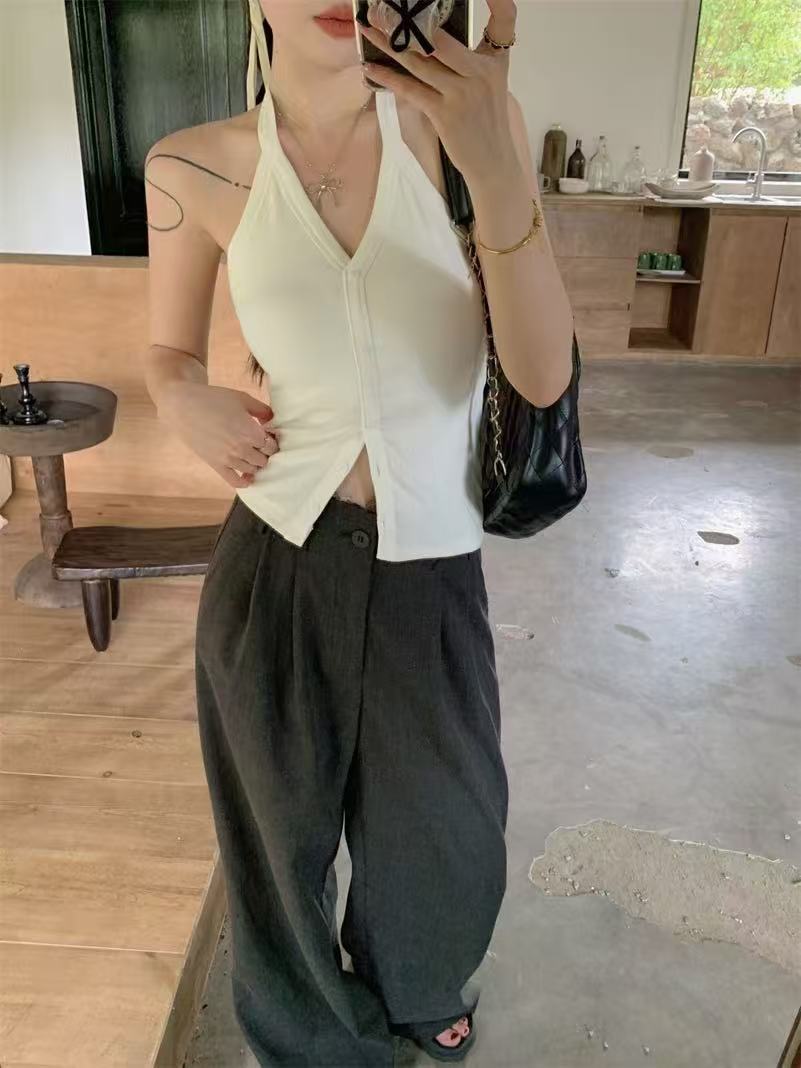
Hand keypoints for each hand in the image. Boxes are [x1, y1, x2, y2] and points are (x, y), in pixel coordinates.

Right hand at [157, 381, 278, 487]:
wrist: (184, 407)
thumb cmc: (214, 399)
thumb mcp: (242, 398)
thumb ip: (262, 410)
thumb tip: (272, 421)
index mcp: (251, 432)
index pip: (272, 446)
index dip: (272, 441)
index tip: (268, 436)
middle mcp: (242, 449)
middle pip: (264, 460)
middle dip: (265, 453)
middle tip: (260, 446)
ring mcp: (229, 459)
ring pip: (252, 470)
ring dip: (255, 464)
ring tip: (252, 455)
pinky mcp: (216, 465)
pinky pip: (235, 481)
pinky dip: (244, 482)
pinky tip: (247, 477)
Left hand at [358, 0, 518, 185]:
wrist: (492, 162)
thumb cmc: (487, 120)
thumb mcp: (490, 82)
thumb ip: (470, 58)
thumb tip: (431, 37)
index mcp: (494, 61)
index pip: (504, 20)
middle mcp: (479, 73)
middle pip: (442, 39)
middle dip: (410, 21)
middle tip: (384, 7)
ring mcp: (461, 94)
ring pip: (419, 61)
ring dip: (389, 44)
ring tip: (368, 28)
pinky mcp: (443, 114)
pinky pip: (410, 90)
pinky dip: (388, 77)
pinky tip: (370, 67)